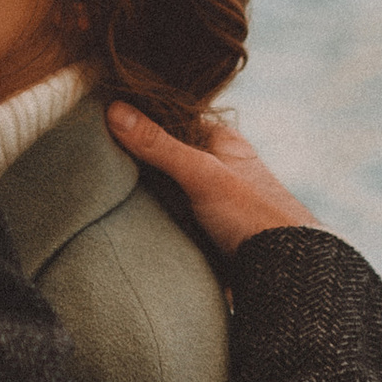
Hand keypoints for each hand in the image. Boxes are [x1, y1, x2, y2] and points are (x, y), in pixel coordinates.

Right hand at [107, 103, 315, 252]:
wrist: (286, 271)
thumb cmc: (253, 213)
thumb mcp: (202, 173)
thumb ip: (158, 145)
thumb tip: (113, 111)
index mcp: (221, 140)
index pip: (170, 120)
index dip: (138, 121)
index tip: (100, 123)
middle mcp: (217, 166)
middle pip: (165, 157)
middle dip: (137, 162)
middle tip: (95, 160)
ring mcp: (212, 199)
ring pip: (166, 189)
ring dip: (144, 195)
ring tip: (103, 188)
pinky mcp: (207, 229)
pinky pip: (172, 217)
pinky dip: (155, 218)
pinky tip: (128, 219)